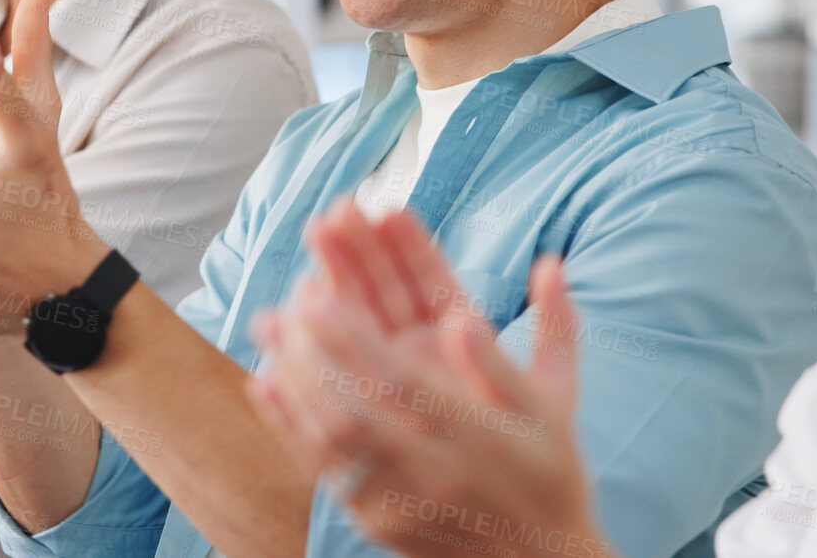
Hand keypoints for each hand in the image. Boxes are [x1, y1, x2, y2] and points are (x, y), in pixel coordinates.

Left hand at [247, 207, 608, 557]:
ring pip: (330, 440)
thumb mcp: (553, 406)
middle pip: (355, 412)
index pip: (404, 383)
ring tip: (266, 328)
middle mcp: (433, 472)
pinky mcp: (375, 523)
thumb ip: (534, 346)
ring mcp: (400, 503)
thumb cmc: (549, 471)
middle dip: (310, 356)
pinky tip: (263, 382)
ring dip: (293, 380)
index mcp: (478, 438)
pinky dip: (289, 425)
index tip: (322, 294)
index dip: (358, 340)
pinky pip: (322, 470)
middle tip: (279, 305)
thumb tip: (493, 300)